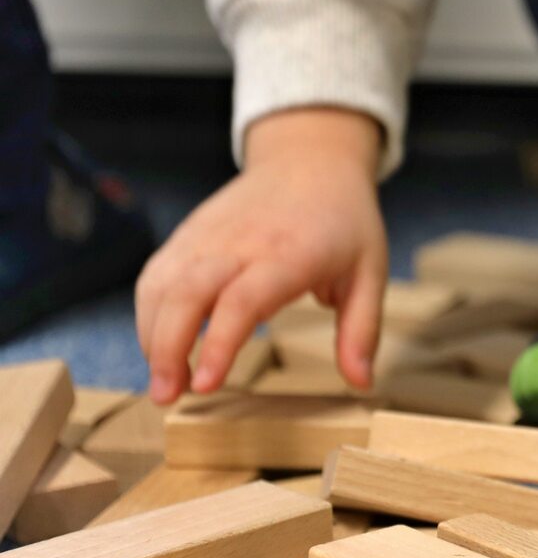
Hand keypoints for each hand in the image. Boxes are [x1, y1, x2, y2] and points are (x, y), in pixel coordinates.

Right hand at [136, 107, 386, 402]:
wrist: (310, 161)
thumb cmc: (344, 222)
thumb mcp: (370, 272)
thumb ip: (361, 331)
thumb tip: (361, 383)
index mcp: (289, 254)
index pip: (241, 301)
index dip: (218, 343)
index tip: (205, 385)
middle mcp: (239, 243)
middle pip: (186, 294)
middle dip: (167, 348)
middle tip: (167, 397)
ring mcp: (207, 236)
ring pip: (160, 285)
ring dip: (151, 336)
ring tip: (163, 383)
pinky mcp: (188, 234)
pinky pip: (156, 275)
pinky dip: (148, 313)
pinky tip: (158, 346)